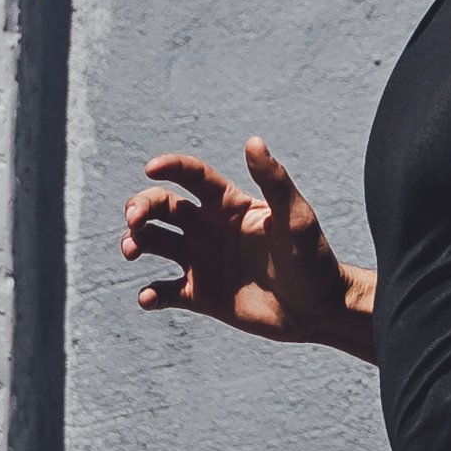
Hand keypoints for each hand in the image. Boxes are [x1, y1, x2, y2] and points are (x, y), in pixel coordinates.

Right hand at [121, 138, 368, 349]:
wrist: (319, 309)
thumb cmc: (313, 259)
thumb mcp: (296, 218)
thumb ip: (274, 182)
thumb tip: (253, 141)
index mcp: (229, 205)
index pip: (192, 176)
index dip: (170, 167)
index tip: (151, 168)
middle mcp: (210, 228)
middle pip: (163, 207)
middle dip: (141, 208)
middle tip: (134, 222)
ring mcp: (202, 261)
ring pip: (155, 243)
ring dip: (135, 242)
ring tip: (132, 251)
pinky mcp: (201, 295)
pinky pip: (165, 291)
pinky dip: (150, 294)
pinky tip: (149, 297)